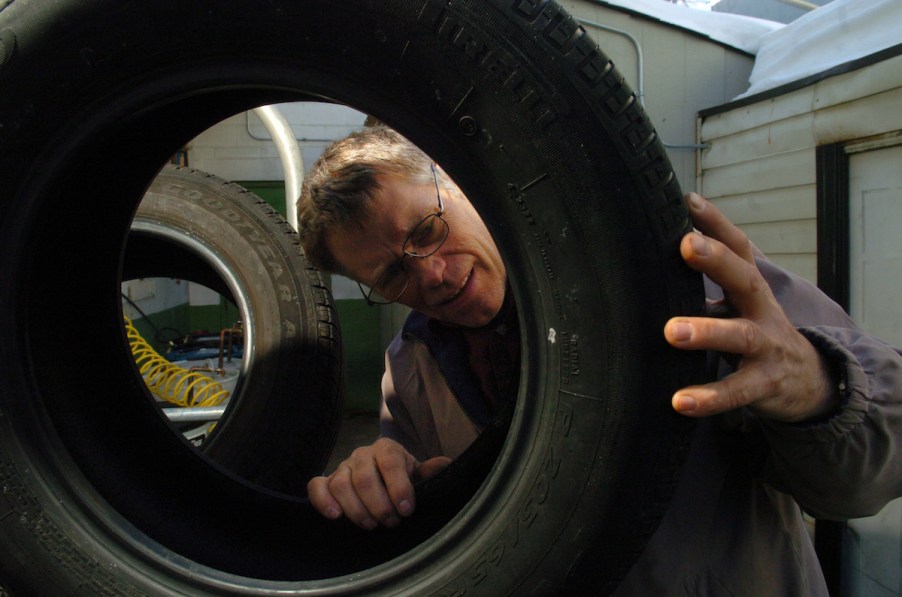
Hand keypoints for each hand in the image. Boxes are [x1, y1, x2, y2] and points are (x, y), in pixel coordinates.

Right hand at [307, 437, 451, 529]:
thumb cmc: (402, 480)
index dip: (399, 487)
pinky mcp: (326, 481)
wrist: (382, 479)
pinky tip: (335, 516)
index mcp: (387, 449)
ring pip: (341, 484)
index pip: (390, 463)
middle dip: (379, 505)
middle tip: (391, 523)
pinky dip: (323, 501)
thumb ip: (429, 472)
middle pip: (365, 477)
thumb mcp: (418, 474)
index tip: (406, 510)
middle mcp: (362, 454)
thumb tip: (445, 464)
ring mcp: (342, 467)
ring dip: (356, 509)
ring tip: (370, 525)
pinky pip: (316, 486)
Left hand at [663, 193, 835, 421]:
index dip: (716, 223)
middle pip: (744, 278)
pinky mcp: (764, 384)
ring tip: (671, 331)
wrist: (808, 381)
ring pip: (739, 336)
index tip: (688, 201)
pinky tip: (680, 401)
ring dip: (706, 331)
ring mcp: (766, 346)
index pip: (737, 247)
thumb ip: (711, 277)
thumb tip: (666, 242)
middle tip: (686, 244)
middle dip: (716, 259)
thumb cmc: (757, 330)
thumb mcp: (741, 301)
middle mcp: (761, 310)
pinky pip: (736, 391)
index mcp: (750, 287)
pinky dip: (708, 397)